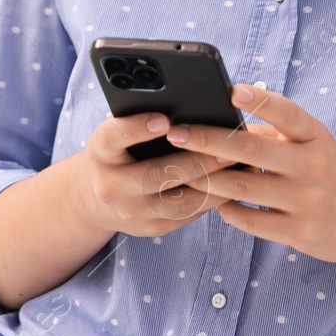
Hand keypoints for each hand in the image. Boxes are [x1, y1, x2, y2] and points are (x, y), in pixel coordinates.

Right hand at [65, 110, 245, 238]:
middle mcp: (111, 186)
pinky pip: (188, 215)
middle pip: (155, 175)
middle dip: (196, 161)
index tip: (164, 120)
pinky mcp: (152, 229)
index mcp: (100, 153)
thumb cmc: (116, 155)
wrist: (96, 201)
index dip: (137, 129)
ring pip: (179, 202)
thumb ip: (138, 122)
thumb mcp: (115, 136)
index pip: (113, 137)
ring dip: (214, 184)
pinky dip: (213, 199)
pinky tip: (232, 184)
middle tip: (227, 148)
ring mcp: (132, 212)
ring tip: (239, 167)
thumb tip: (185, 107)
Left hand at [164, 83, 335, 263]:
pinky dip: (226, 209)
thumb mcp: (312, 144)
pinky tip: (212, 200)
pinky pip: (249, 219)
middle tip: (176, 133)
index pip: (287, 113)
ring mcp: (306, 201)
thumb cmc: (327, 171)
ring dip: (206, 178)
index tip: (230, 90)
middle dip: (207, 140)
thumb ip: (273, 133)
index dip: (260, 101)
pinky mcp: (299, 232)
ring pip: (242, 187)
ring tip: (180, 168)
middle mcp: (313, 166)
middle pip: (251, 151)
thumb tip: (222, 121)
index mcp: (316, 137)